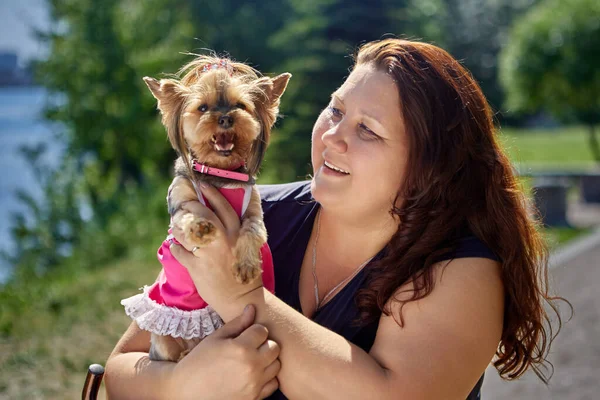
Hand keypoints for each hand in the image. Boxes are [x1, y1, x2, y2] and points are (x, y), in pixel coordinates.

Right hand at [167, 305, 279, 399]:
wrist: (186, 392)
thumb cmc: (199, 361)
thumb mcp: (215, 338)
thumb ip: (237, 323)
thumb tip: (252, 308)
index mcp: (241, 348)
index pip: (262, 330)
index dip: (254, 330)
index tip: (245, 335)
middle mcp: (251, 366)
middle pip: (274, 347)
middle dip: (264, 343)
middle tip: (251, 347)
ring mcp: (254, 384)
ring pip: (277, 365)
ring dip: (268, 360)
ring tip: (253, 360)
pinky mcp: (255, 398)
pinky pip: (274, 383)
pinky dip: (267, 378)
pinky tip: (254, 375)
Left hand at [169, 184, 263, 315]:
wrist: (241, 299)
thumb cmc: (244, 274)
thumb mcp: (246, 248)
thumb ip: (234, 233)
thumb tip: (218, 218)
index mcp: (237, 234)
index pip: (223, 207)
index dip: (212, 194)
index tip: (202, 185)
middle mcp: (223, 240)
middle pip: (202, 215)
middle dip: (190, 207)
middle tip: (184, 206)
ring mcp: (208, 253)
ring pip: (187, 232)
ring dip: (178, 227)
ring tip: (175, 226)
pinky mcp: (197, 267)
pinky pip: (179, 252)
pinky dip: (175, 247)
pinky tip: (175, 246)